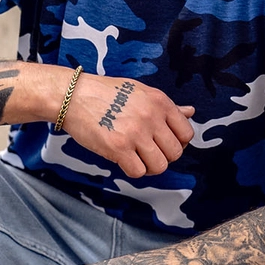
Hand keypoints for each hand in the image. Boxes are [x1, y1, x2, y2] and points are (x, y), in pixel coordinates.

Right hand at [62, 72, 193, 178]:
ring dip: (149, 167)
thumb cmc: (106, 93)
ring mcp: (135, 133)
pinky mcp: (118, 148)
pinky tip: (125, 160)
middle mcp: (151, 117)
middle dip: (163, 156)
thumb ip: (166, 106)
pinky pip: (138, 172)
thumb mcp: (140, 92)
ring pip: (160, 166)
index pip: (186, 133)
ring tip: (137, 158)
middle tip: (148, 152)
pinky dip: (133, 170)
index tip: (164, 143)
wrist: (74, 96)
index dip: (177, 143)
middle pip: (175, 153)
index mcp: (160, 102)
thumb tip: (190, 112)